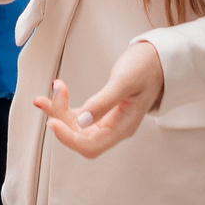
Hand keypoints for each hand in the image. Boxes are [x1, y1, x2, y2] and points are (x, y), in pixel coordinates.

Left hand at [35, 42, 164, 158]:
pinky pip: (78, 116)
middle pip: (80, 137)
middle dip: (60, 120)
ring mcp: (107, 122)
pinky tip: (58, 91)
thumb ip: (104, 102)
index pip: (91, 145)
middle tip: (45, 99)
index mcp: (123, 127)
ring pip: (76, 127)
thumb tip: (82, 122)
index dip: (69, 138)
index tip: (52, 122)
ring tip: (48, 92)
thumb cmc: (147, 67)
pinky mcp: (101, 111)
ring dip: (59, 111)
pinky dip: (64, 106)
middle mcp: (114, 129)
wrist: (159, 59)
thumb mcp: (125, 81)